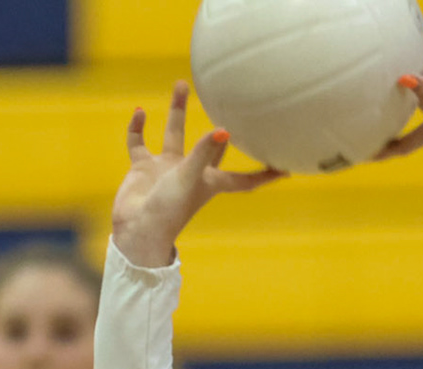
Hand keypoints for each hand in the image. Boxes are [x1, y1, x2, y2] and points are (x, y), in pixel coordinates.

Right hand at [112, 81, 280, 267]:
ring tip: (182, 84)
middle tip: (233, 104)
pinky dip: (138, 128)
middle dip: (221, 128)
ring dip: (177, 110)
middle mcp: (192, 173)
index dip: (264, 175)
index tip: (286, 168)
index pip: (245, 179)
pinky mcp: (144, 167)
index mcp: (210, 182)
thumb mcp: (190, 178)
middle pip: (211, 146)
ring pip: (174, 134)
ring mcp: (167, 169)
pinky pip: (140, 142)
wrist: (136, 229)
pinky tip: (140, 112)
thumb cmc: (169, 210)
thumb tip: (224, 130)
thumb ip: (203, 152)